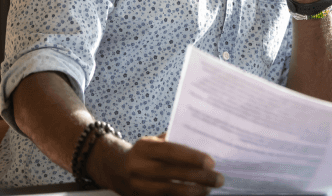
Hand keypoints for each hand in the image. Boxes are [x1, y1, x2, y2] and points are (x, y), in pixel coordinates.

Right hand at [97, 133, 223, 195]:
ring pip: (168, 191)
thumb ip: (172, 140)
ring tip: (209, 189)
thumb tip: (201, 140)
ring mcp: (137, 185)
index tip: (211, 162)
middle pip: (172, 173)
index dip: (192, 157)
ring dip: (192, 191)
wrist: (112, 168)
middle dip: (198, 177)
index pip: (171, 152)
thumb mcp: (152, 141)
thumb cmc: (142, 152)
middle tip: (219, 179)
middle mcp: (138, 167)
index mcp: (144, 148)